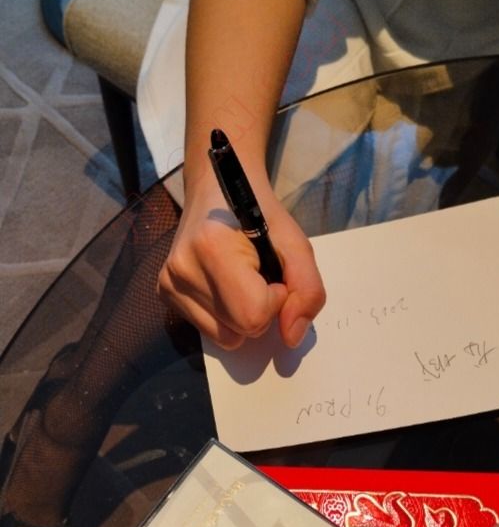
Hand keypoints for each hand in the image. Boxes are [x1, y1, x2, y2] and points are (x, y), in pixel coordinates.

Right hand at [158, 176, 325, 349]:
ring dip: (243, 317)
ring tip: (241, 281)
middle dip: (261, 310)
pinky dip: (226, 317)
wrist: (217, 187)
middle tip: (259, 275)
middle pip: (240, 331)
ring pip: (225, 338)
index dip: (276, 300)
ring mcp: (168, 283)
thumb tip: (291, 337)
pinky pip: (209, 331)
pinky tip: (225, 286)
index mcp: (212, 249)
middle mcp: (182, 270)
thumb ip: (306, 291)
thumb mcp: (297, 245)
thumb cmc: (259, 212)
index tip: (273, 273)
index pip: (254, 315)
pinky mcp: (164, 292)